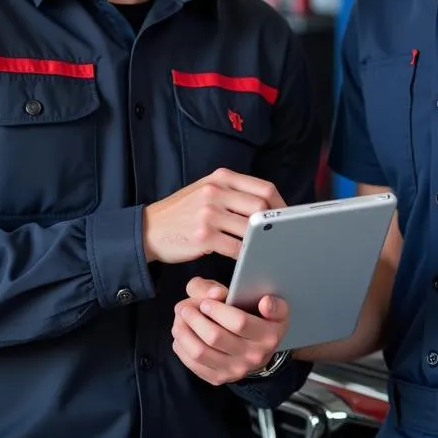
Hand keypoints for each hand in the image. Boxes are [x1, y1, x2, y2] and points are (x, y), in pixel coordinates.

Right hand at [142, 168, 283, 263]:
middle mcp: (216, 192)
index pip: (264, 187)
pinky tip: (248, 259)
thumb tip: (267, 205)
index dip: (281, 204)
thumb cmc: (182, 212)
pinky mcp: (203, 236)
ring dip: (262, 241)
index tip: (288, 218)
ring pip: (250, 228)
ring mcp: (209, 213)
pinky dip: (246, 255)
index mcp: (221, 178)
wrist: (149, 229)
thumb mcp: (206, 191)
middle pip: (261, 206)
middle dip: (275, 223)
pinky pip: (236, 248)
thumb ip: (233, 192)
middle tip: (282, 236)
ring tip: (268, 249)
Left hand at [171, 277, 289, 384]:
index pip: (239, 322)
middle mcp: (255, 356)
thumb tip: (219, 294)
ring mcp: (236, 370)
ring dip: (183, 332)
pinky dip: (182, 346)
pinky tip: (181, 334)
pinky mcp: (219, 378)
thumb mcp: (257, 296)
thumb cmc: (255, 314)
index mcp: (268, 334)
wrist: (259, 346)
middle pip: (215, 337)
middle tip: (185, 307)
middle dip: (194, 318)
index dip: (217, 310)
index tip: (205, 302)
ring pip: (200, 352)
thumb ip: (237, 286)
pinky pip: (193, 364)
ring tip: (180, 318)